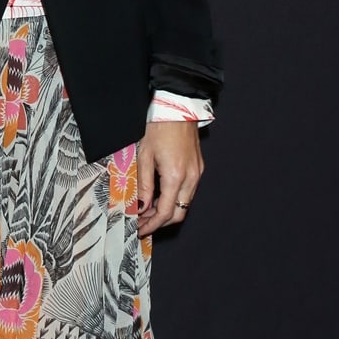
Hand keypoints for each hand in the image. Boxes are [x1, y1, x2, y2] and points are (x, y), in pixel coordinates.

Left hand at [136, 120, 202, 235]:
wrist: (177, 108)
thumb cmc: (159, 127)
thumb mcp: (144, 157)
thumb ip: (144, 185)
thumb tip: (141, 206)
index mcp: (175, 176)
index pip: (165, 212)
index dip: (151, 225)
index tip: (140, 230)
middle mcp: (190, 177)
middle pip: (178, 213)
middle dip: (160, 222)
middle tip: (142, 223)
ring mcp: (197, 173)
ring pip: (184, 204)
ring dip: (167, 211)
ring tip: (148, 211)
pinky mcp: (198, 168)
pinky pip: (188, 192)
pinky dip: (174, 199)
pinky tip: (160, 197)